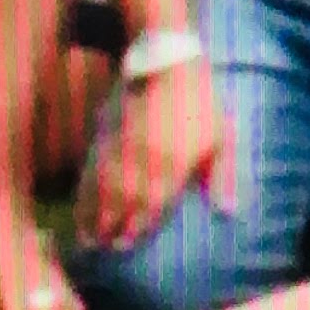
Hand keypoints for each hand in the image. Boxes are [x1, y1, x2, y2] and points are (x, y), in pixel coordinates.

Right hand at [74, 55, 229, 249]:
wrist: (167, 62)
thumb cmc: (200, 102)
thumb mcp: (221, 137)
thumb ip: (221, 176)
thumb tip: (227, 212)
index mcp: (174, 165)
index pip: (152, 205)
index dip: (138, 226)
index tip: (127, 244)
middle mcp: (145, 161)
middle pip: (125, 202)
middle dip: (114, 227)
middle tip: (106, 247)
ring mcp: (123, 148)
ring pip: (105, 189)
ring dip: (95, 214)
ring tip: (88, 237)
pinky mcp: (108, 134)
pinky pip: (94, 169)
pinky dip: (86, 189)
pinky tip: (82, 203)